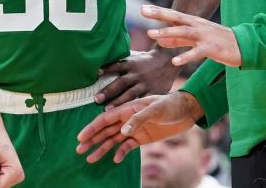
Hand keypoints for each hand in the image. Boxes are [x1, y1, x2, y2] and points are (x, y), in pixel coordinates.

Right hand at [76, 91, 201, 163]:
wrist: (186, 111)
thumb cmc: (171, 105)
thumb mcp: (156, 109)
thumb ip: (139, 119)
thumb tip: (122, 131)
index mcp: (128, 109)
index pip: (105, 119)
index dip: (92, 127)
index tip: (81, 137)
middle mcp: (128, 119)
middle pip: (105, 130)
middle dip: (92, 140)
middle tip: (79, 150)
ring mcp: (134, 129)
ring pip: (113, 140)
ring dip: (102, 148)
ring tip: (90, 158)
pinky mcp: (142, 138)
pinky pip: (127, 147)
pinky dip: (120, 153)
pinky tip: (115, 160)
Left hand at [95, 50, 179, 108]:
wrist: (167, 61)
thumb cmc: (144, 60)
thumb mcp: (133, 56)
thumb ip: (119, 58)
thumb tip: (100, 57)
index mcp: (131, 64)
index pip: (116, 65)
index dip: (106, 69)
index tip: (96, 74)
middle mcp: (137, 74)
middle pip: (121, 82)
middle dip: (108, 90)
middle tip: (96, 99)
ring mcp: (145, 84)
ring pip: (130, 94)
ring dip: (118, 102)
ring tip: (106, 110)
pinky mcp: (153, 92)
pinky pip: (143, 101)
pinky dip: (135, 108)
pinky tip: (126, 117)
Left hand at [142, 6, 240, 67]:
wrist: (244, 46)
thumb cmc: (218, 42)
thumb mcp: (196, 39)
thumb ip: (178, 39)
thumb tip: (159, 39)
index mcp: (194, 23)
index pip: (173, 15)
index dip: (158, 11)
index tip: (142, 8)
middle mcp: (199, 26)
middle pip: (177, 18)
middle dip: (159, 14)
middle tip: (142, 11)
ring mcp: (206, 36)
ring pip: (185, 32)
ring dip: (168, 32)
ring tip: (152, 35)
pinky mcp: (213, 48)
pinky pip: (198, 52)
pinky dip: (186, 56)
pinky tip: (175, 61)